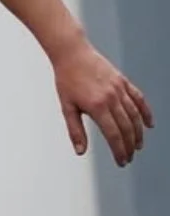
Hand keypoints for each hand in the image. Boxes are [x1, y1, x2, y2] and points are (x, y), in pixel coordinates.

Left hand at [53, 34, 153, 166]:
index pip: (113, 135)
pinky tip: (149, 124)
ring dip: (138, 133)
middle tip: (128, 158)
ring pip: (134, 115)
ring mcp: (119, 89)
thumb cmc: (67, 80)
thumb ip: (75, 130)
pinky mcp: (122, 81)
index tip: (122, 162)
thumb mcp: (67, 107)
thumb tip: (80, 151)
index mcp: (97, 106)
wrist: (72, 53)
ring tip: (138, 146)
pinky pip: (138, 98)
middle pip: (126, 128)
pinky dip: (145, 112)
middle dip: (129, 146)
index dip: (119, 150)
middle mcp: (111, 98)